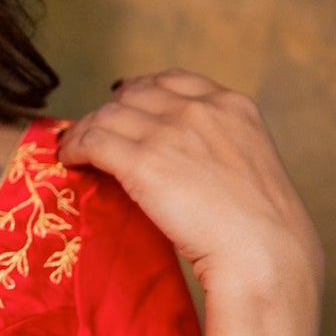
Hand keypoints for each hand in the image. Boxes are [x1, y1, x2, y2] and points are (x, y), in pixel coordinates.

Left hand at [57, 71, 321, 298]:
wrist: (264, 254)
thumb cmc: (264, 231)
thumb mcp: (252, 168)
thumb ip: (220, 149)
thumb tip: (186, 159)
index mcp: (234, 106)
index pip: (174, 81)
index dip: (141, 91)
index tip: (125, 103)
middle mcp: (200, 109)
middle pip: (135, 95)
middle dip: (111, 113)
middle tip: (94, 134)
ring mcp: (171, 132)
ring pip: (108, 115)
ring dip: (86, 130)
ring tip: (75, 149)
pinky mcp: (143, 161)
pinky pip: (93, 140)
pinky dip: (75, 147)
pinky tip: (70, 160)